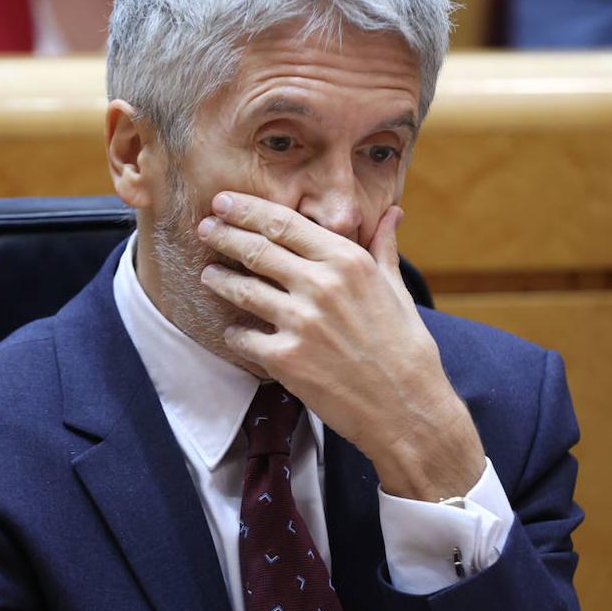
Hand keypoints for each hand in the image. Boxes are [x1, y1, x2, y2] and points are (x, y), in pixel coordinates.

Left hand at [196, 191, 485, 499]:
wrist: (407, 408)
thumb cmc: (405, 347)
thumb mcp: (397, 290)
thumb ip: (383, 248)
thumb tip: (392, 212)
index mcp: (348, 261)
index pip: (284, 223)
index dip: (247, 210)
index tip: (224, 201)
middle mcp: (321, 285)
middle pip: (256, 249)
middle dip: (223, 234)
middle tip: (204, 227)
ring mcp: (300, 323)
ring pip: (242, 289)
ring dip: (219, 279)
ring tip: (209, 274)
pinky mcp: (285, 360)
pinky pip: (243, 337)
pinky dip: (234, 333)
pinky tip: (232, 330)